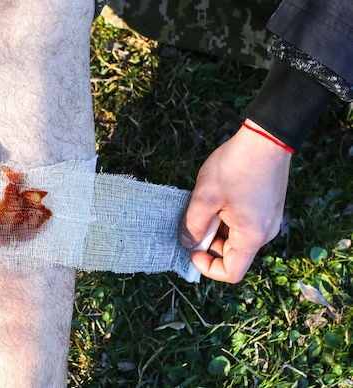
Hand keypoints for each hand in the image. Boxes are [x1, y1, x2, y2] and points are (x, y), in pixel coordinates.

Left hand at [179, 119, 291, 282]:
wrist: (266, 138)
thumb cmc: (237, 166)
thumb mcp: (205, 197)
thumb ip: (192, 225)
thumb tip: (187, 243)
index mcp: (252, 236)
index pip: (231, 272)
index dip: (207, 267)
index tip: (192, 249)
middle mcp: (265, 233)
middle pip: (232, 254)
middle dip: (208, 242)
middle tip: (193, 219)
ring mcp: (267, 220)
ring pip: (234, 236)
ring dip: (214, 227)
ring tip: (204, 203)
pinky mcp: (265, 208)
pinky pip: (241, 223)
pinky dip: (224, 217)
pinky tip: (215, 196)